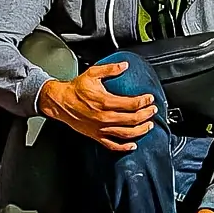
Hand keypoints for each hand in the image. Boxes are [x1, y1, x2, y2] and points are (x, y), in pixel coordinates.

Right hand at [41, 69, 158, 149]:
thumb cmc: (75, 89)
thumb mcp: (92, 74)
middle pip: (132, 119)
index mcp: (105, 102)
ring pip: (126, 133)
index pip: (131, 104)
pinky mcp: (96, 135)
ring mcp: (101, 128)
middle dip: (146, 115)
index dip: (144, 101)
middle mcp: (104, 117)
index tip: (150, 98)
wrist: (60, 102)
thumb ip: (110, 69)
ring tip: (149, 125)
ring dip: (140, 130)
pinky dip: (124, 147)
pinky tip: (133, 144)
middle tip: (153, 110)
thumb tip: (124, 65)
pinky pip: (113, 145)